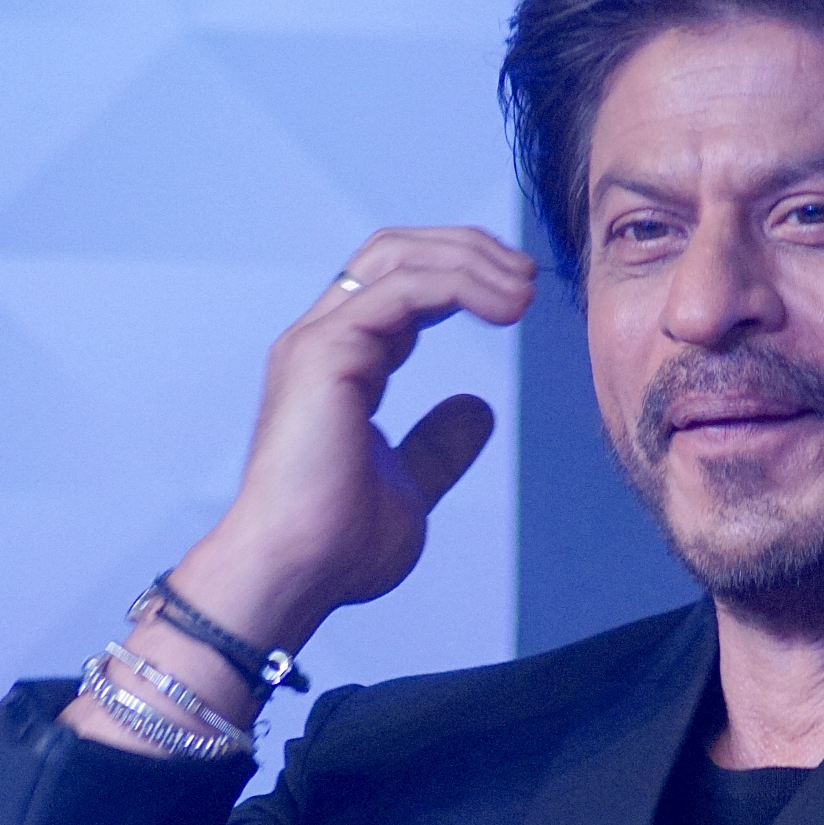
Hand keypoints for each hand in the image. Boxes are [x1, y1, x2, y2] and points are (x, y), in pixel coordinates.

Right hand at [175, 227, 535, 652]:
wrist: (294, 574)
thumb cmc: (336, 546)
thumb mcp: (410, 485)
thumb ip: (438, 444)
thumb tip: (478, 410)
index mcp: (341, 364)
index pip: (399, 287)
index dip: (459, 277)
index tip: (516, 298)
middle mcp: (323, 340)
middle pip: (396, 253)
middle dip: (467, 250)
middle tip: (528, 275)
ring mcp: (319, 340)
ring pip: (398, 257)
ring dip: (471, 259)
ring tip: (525, 288)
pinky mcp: (326, 351)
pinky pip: (403, 289)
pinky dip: (459, 284)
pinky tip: (504, 305)